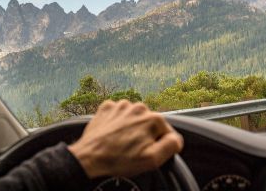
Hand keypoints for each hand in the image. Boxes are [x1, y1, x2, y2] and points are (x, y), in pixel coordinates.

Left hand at [68, 100, 183, 178]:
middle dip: (145, 136)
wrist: (89, 158)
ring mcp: (121, 105)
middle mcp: (138, 107)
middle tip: (133, 150)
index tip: (147, 153)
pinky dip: (117, 124)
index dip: (159, 145)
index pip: (166, 132)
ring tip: (121, 143)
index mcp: (152, 118)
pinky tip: (113, 135)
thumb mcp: (152, 160)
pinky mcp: (107, 107)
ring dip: (131, 129)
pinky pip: (118, 115)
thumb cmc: (118, 160)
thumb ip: (171, 146)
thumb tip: (176, 139)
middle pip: (149, 124)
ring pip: (134, 118)